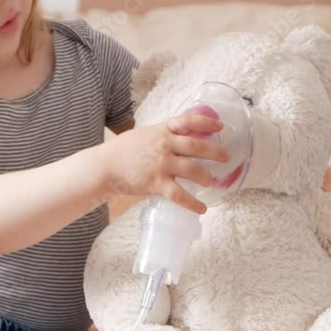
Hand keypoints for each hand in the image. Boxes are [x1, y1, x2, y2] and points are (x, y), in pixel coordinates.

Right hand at [100, 113, 229, 212]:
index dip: (207, 123)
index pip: (188, 121)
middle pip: (197, 147)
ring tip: (212, 181)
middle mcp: (164, 146)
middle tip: (226, 157)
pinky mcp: (156, 184)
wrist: (104, 166)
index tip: (220, 126)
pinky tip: (202, 209)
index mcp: (162, 131)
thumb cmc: (121, 150)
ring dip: (207, 177)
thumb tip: (178, 136)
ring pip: (193, 170)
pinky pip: (180, 195)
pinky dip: (193, 203)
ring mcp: (162, 165)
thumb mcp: (143, 134)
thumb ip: (161, 135)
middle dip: (215, 152)